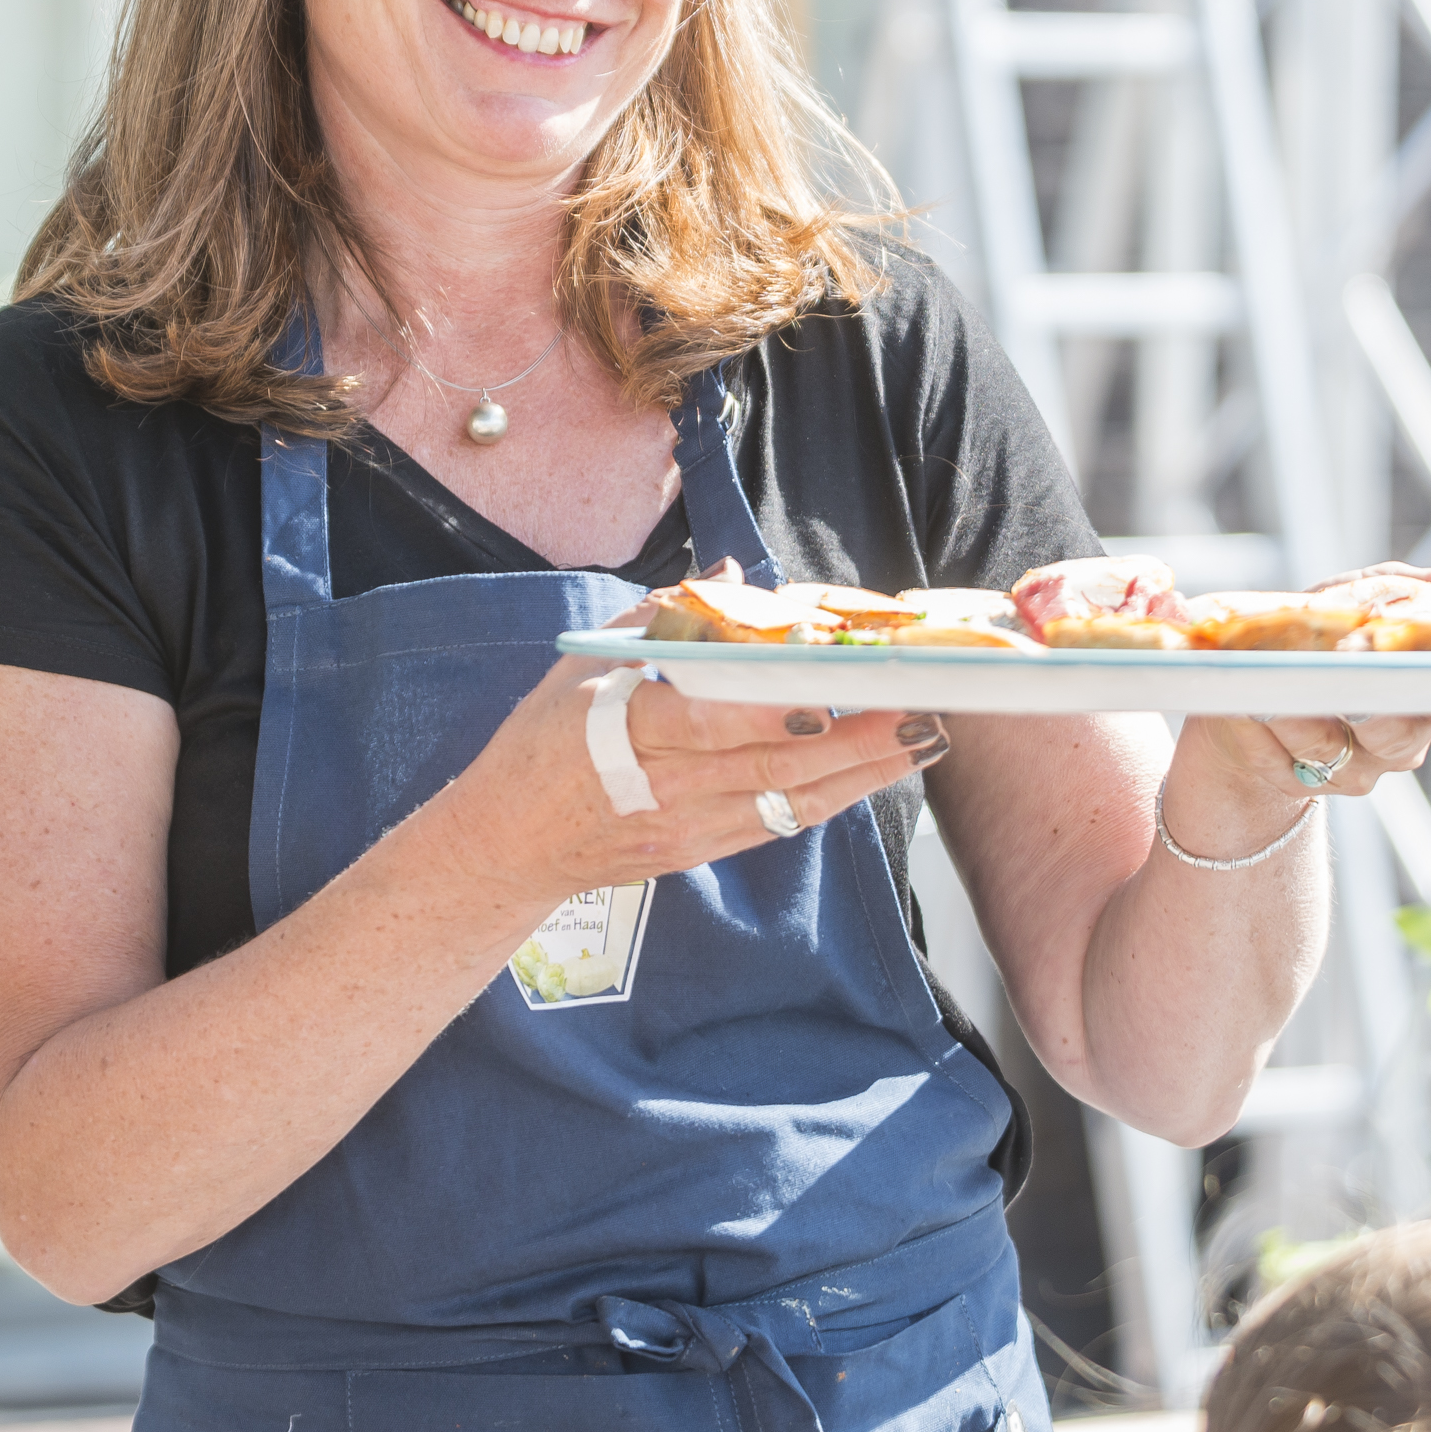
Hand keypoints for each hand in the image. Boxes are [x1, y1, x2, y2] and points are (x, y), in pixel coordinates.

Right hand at [433, 571, 943, 906]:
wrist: (507, 844)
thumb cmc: (543, 745)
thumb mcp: (583, 669)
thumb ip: (656, 618)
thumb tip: (728, 578)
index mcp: (623, 732)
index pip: (704, 725)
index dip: (768, 716)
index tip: (825, 697)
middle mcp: (662, 788)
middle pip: (771, 766)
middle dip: (854, 739)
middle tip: (918, 706)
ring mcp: (685, 828)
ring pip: (789, 801)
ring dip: (863, 771)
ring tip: (923, 737)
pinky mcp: (700, 852)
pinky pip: (779, 824)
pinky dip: (832, 797)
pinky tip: (877, 772)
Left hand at [1184, 562, 1430, 810]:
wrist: (1256, 683)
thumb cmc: (1329, 633)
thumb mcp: (1374, 596)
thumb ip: (1429, 590)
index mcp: (1428, 696)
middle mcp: (1399, 740)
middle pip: (1398, 733)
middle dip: (1372, 702)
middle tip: (1349, 670)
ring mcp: (1351, 768)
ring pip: (1332, 746)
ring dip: (1301, 713)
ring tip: (1276, 681)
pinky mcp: (1297, 780)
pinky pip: (1282, 758)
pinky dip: (1263, 727)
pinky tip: (1249, 704)